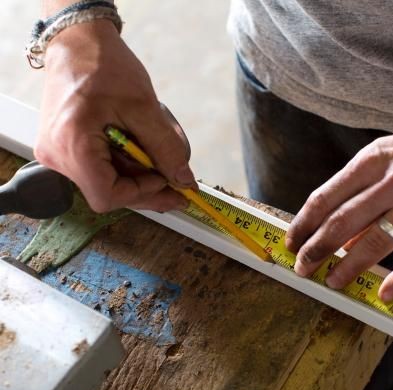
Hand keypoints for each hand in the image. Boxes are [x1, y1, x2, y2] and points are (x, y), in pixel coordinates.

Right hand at [35, 20, 195, 212]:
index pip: (108, 195)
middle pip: (109, 191)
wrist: (78, 41)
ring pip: (107, 180)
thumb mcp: (144, 107)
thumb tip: (184, 179)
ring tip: (160, 149)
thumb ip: (166, 148)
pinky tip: (141, 146)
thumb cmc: (103, 65)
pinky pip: (100, 167)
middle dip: (147, 185)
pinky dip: (126, 162)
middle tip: (177, 179)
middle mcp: (58, 154)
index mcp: (72, 145)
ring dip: (139, 172)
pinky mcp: (65, 147)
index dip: (142, 193)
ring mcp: (59, 152)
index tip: (167, 180)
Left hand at [285, 115, 392, 302]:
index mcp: (371, 161)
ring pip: (375, 242)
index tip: (291, 242)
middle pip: (343, 222)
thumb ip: (361, 192)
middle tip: (303, 268)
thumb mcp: (385, 156)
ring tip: (333, 282)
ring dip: (349, 266)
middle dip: (317, 249)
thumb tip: (341, 236)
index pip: (326, 197)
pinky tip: (385, 295)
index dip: (303, 224)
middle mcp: (392, 181)